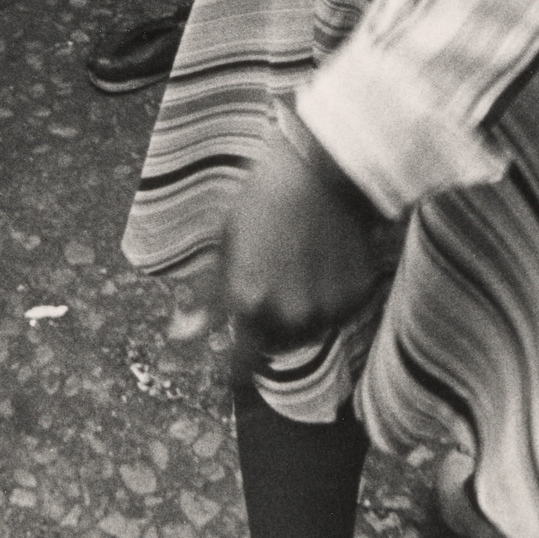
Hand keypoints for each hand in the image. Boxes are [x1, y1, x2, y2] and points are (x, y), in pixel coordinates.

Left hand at [214, 116, 382, 380]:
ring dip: (300, 314)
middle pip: (276, 346)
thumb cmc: (262, 198)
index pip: (242, 365)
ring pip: (308, 331)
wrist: (320, 169)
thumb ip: (206, 298)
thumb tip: (182, 336)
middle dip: (269, 327)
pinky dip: (331, 298)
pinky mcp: (356, 295)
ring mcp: (327, 307)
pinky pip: (339, 313)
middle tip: (272, 283)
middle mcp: (289, 315)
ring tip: (298, 267)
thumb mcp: (222, 241)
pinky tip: (324, 261)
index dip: (237, 369)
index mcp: (249, 302)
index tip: (236, 367)